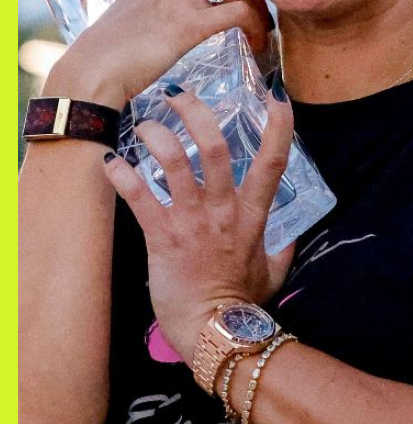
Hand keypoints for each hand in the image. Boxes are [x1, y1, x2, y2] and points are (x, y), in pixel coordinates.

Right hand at [45, 0, 274, 108]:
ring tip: (261, 33)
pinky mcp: (189, 25)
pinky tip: (257, 45)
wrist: (88, 74)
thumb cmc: (98, 63)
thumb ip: (140, 22)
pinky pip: (238, 15)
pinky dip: (255, 27)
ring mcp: (177, 3)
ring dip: (258, 10)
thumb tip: (153, 33)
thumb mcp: (119, 30)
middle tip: (257, 19)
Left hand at [101, 79, 295, 365]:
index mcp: (252, 214)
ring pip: (173, 163)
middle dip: (196, 113)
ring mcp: (191, 221)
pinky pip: (138, 196)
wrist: (213, 328)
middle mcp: (223, 210)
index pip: (273, 160)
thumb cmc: (243, 301)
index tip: (275, 94)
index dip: (278, 124)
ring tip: (144, 124)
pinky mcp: (160, 236)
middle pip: (215, 148)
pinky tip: (110, 161)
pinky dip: (121, 174)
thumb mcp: (274, 271)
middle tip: (179, 95)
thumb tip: (292, 236)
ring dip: (155, 136)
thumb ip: (283, 248)